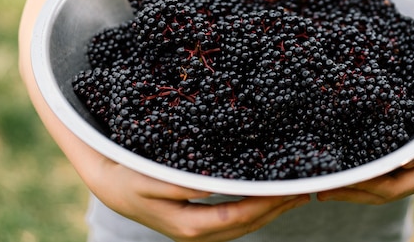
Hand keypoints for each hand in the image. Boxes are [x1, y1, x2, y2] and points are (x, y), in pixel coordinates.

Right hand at [87, 158, 309, 241]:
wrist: (111, 187)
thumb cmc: (130, 179)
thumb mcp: (152, 180)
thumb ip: (183, 185)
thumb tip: (216, 186)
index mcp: (189, 225)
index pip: (238, 216)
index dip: (265, 203)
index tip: (288, 188)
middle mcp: (197, 234)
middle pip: (246, 225)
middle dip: (275, 209)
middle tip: (302, 191)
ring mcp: (197, 233)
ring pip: (242, 227)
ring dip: (269, 212)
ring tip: (291, 196)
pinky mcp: (196, 224)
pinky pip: (233, 222)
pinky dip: (253, 212)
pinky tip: (264, 199)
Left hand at [317, 106, 413, 203]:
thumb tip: (405, 162)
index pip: (389, 188)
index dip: (364, 188)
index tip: (342, 182)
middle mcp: (413, 178)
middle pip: (377, 194)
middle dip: (349, 194)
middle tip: (321, 190)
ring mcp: (405, 173)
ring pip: (374, 188)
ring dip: (349, 189)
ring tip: (324, 185)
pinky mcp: (398, 163)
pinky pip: (376, 175)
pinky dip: (357, 176)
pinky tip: (341, 168)